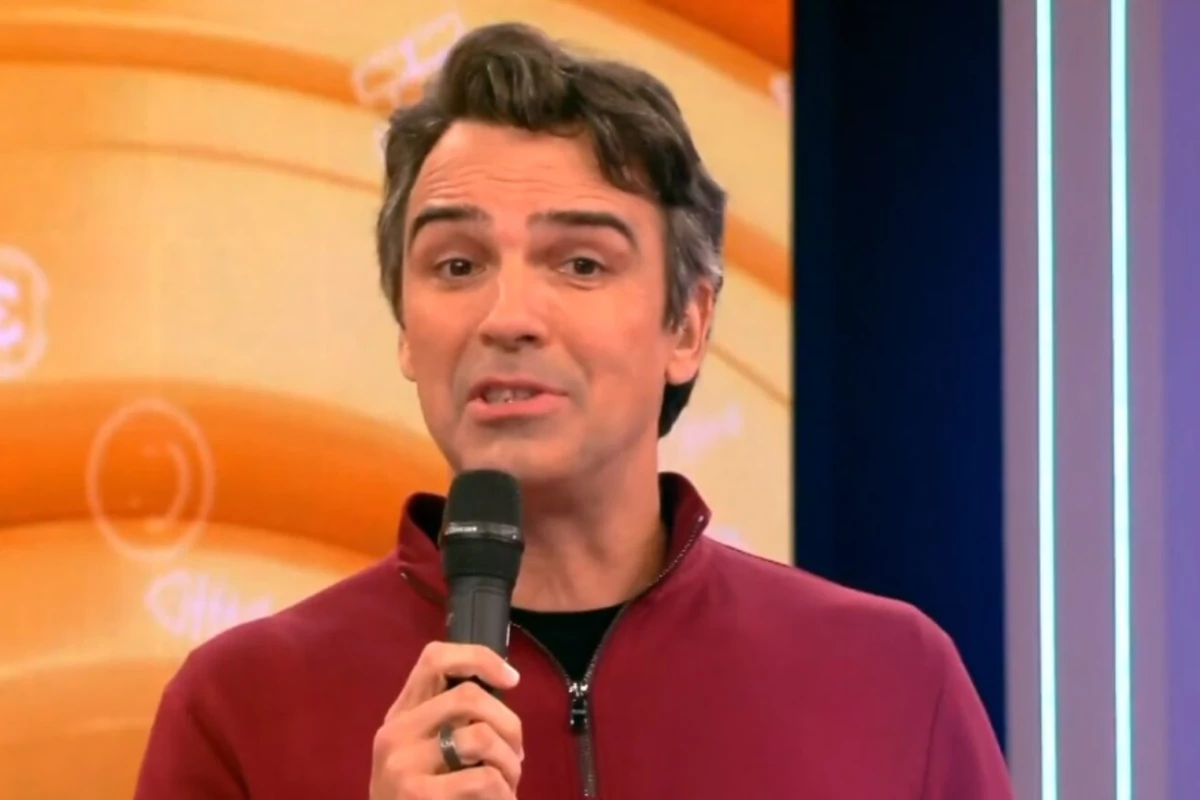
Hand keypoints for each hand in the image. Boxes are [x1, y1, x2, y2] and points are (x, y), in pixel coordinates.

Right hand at [370, 642, 523, 798]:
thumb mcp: (426, 758)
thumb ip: (452, 724)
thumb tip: (503, 690)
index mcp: (399, 716)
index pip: (434, 658)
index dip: (479, 658)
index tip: (512, 679)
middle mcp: (394, 734)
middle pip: (468, 696)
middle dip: (509, 724)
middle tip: (517, 757)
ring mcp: (402, 766)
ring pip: (480, 736)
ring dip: (510, 764)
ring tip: (508, 787)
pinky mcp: (417, 796)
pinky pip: (483, 780)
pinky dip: (505, 795)